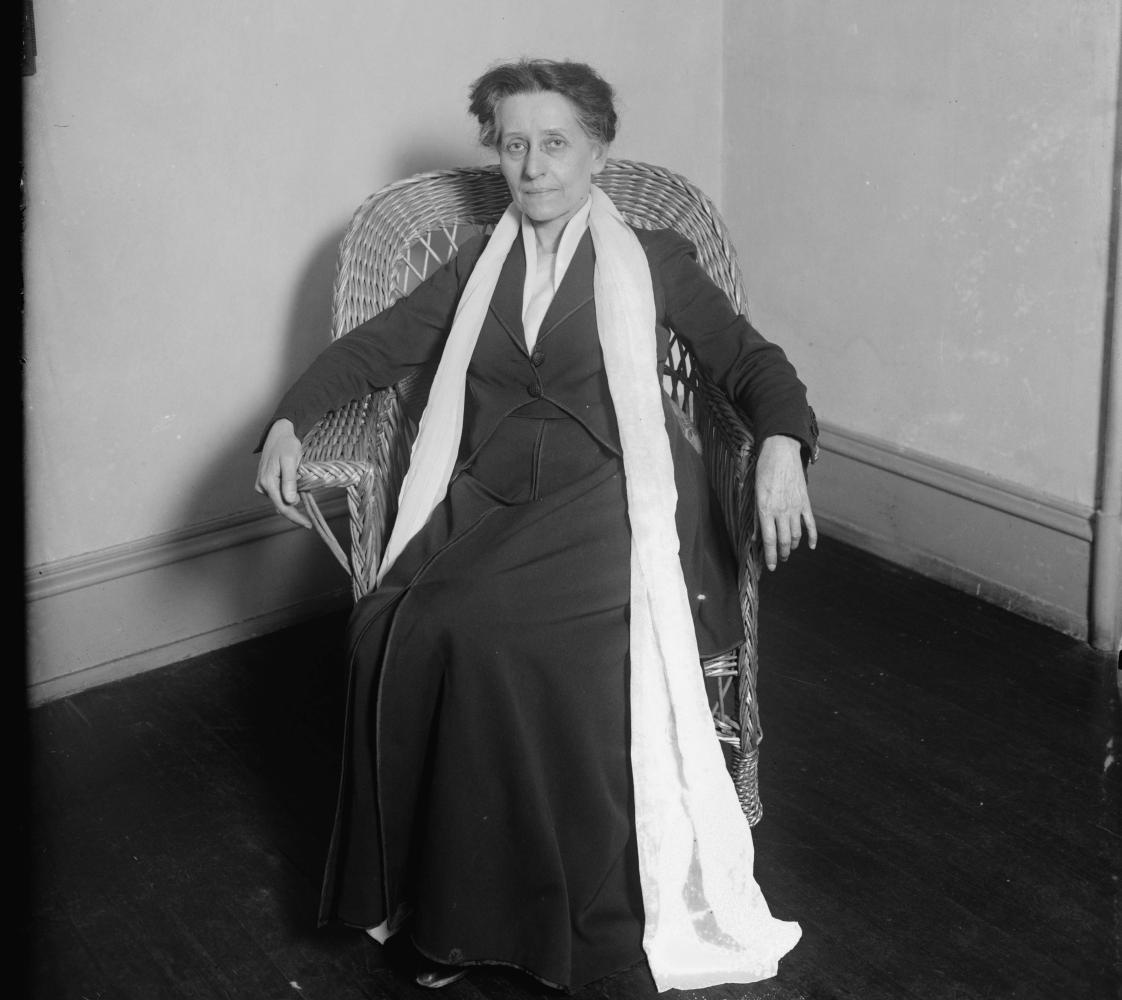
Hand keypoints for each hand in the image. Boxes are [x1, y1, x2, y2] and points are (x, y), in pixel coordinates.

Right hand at [254, 418, 311, 528]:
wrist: (279, 434)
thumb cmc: (286, 445)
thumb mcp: (291, 461)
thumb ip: (290, 481)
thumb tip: (291, 501)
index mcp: (268, 481)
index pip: (282, 506)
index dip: (295, 517)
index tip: (308, 524)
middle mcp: (262, 486)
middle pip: (280, 506)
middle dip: (294, 512)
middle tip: (308, 520)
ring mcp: (262, 485)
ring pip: (279, 501)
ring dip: (291, 501)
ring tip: (304, 493)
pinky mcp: (265, 483)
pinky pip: (278, 494)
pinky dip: (288, 495)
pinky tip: (296, 490)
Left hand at [755, 434, 816, 570]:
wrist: (781, 452)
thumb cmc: (763, 471)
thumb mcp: (755, 493)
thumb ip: (756, 517)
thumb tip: (755, 537)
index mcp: (766, 509)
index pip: (769, 540)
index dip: (770, 556)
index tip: (771, 567)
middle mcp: (781, 511)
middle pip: (783, 540)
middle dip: (782, 554)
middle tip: (780, 560)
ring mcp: (795, 507)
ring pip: (796, 535)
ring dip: (792, 547)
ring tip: (788, 552)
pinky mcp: (805, 502)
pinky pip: (810, 524)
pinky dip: (812, 537)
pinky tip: (811, 546)